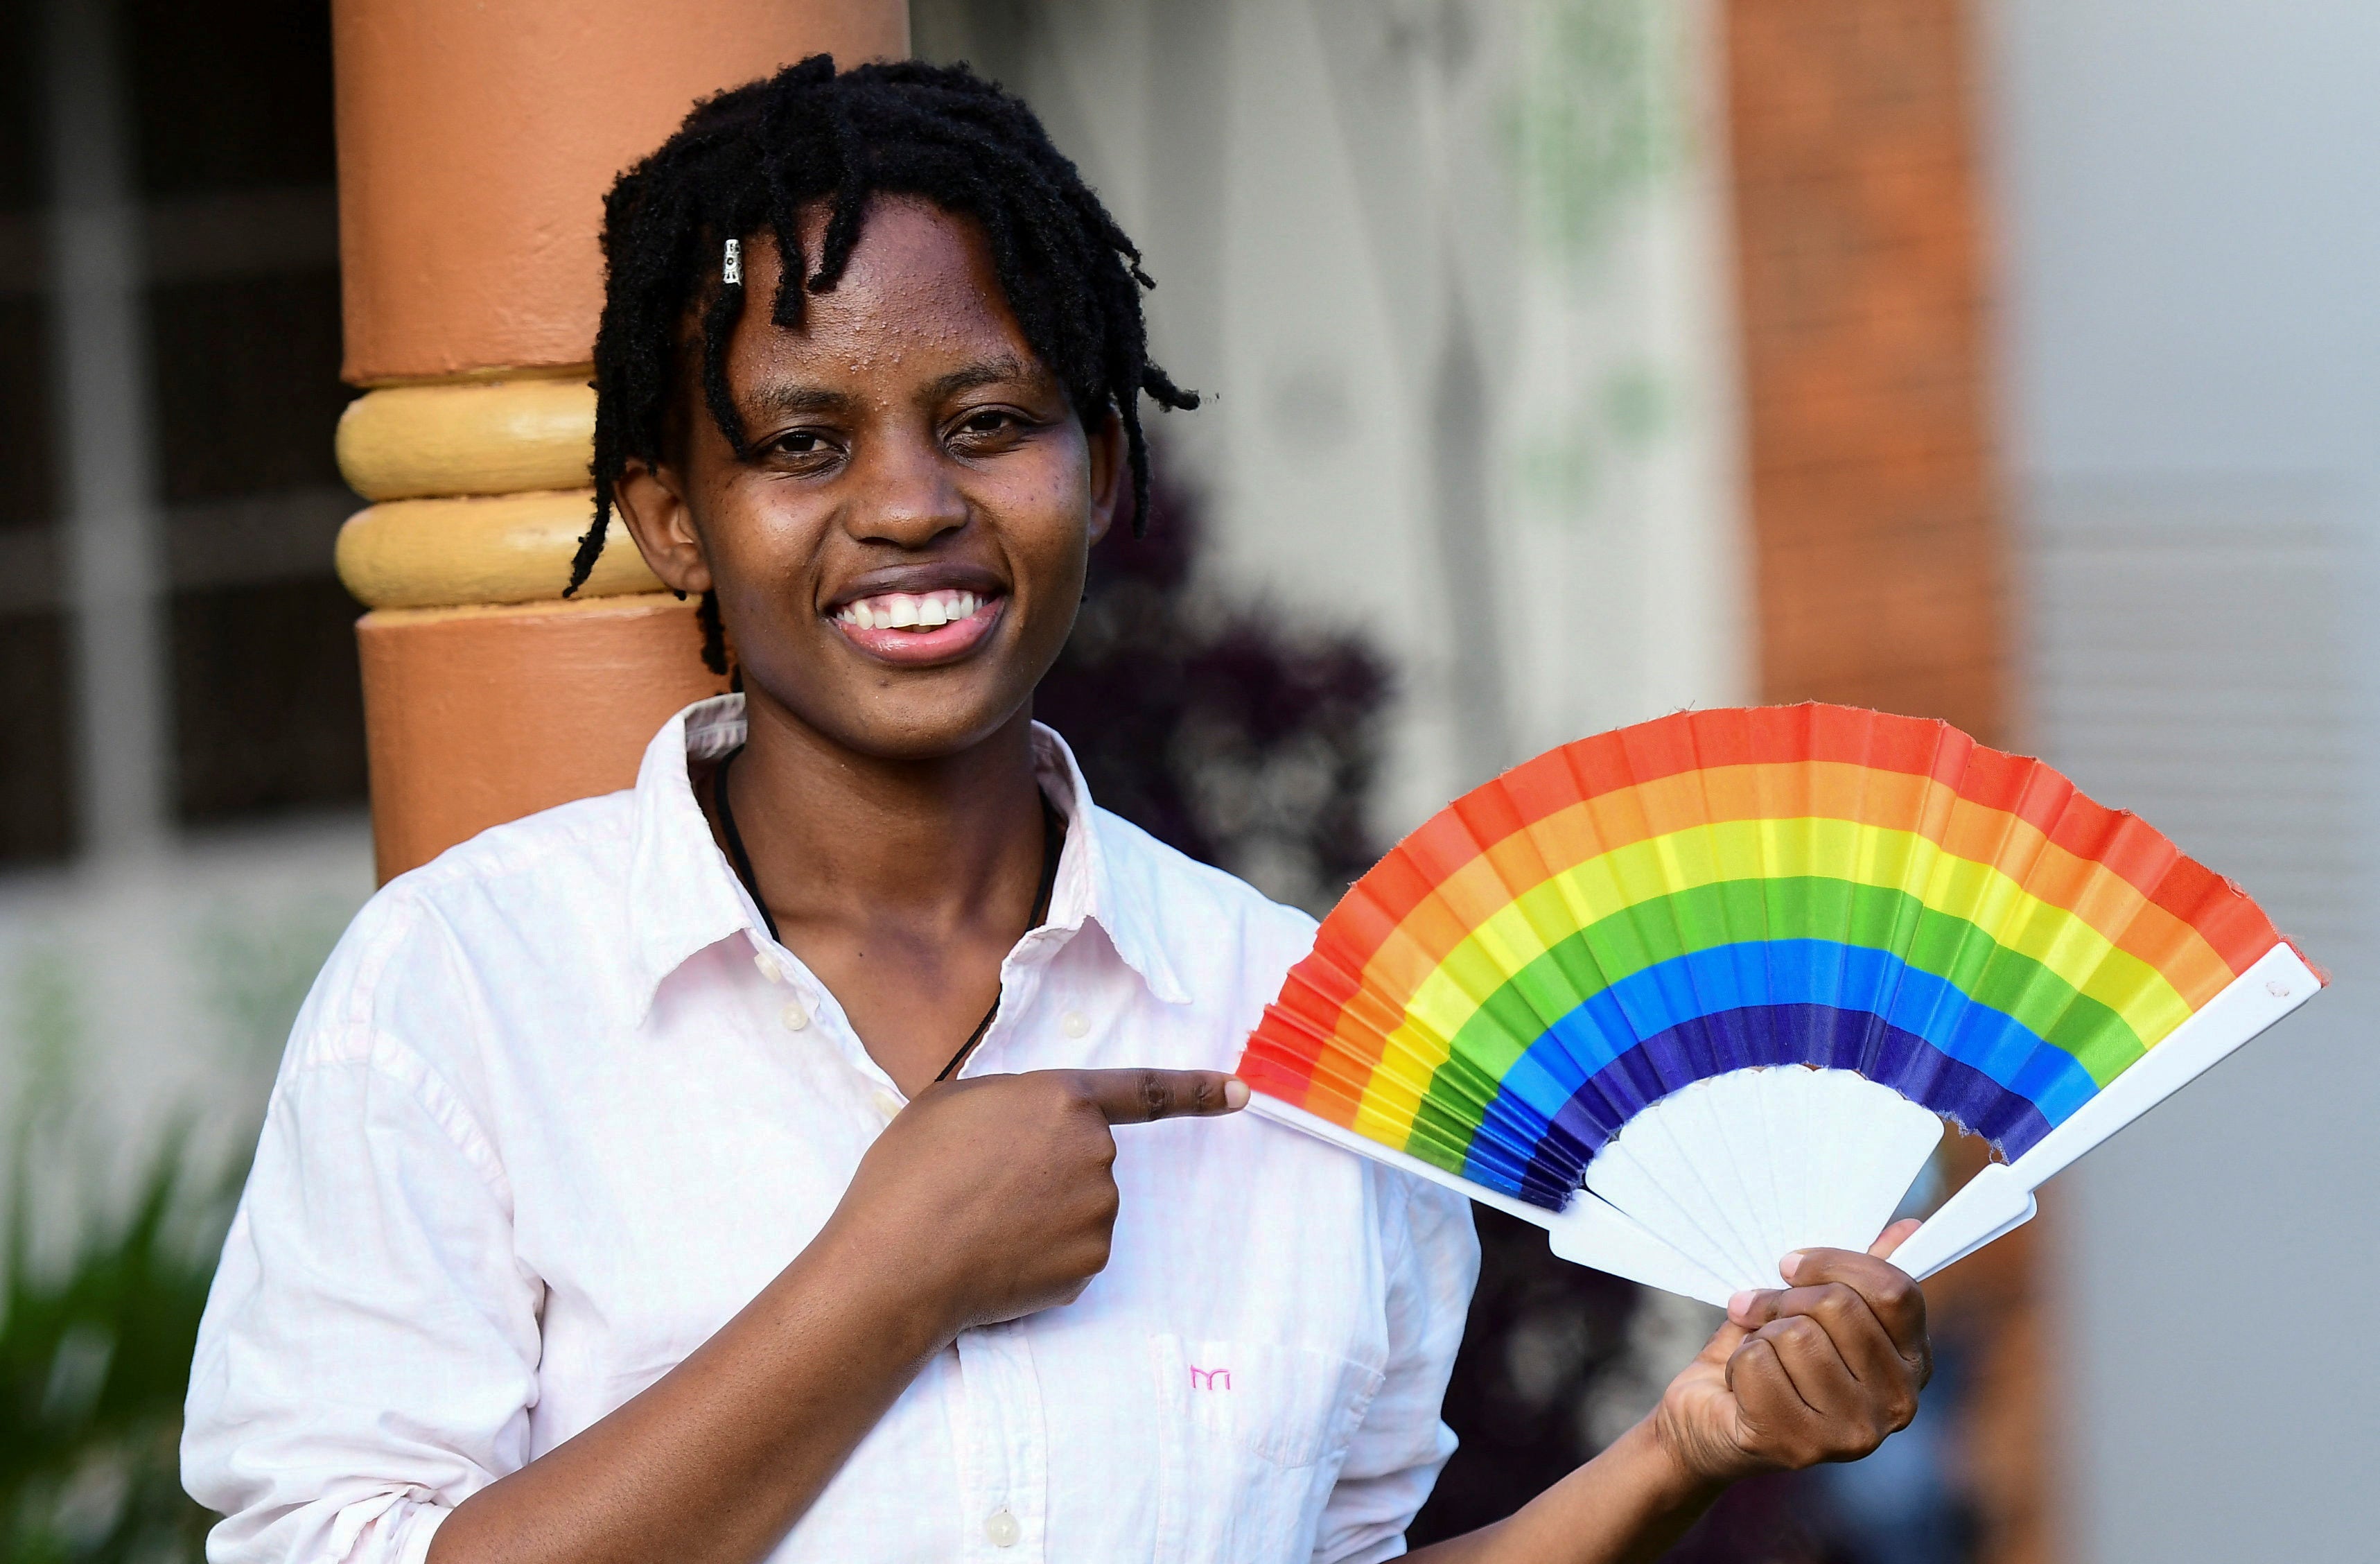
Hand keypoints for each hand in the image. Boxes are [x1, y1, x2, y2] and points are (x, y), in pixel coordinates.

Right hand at [822, 1068, 1246, 1336]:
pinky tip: (996, 1256)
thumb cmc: (910, 1174)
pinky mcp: (1091, 1265)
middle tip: (981, 1185)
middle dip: (1046, 1169)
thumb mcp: (951, 1102)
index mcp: (1062, 1098)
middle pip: (1087, 1156)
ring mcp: (1099, 1212)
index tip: (1240, 1091)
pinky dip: (1043, 1256)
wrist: (897, 1263)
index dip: (1197, 1090)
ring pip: (1081, 1205)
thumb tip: (1028, 1125)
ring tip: (980, 1222)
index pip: (1144, 1091)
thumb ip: (1009, 1101)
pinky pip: (1074, 1252)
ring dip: (1043, 1213)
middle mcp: (1096, 1152)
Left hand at [1649, 1219, 1930, 1489]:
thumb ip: (1859, 1276)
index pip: (1895, 1291)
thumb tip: (1907, 1228)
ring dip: (1759, 1335)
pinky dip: (1737, 1364)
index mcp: (1913, 1364)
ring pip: (1796, 1335)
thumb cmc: (1769, 1358)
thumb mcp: (1812, 1309)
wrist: (1708, 1421)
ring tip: (1757, 1355)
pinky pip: (1758, 1363)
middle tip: (1758, 1312)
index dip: (1834, 1264)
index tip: (1788, 1266)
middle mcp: (1896, 1406)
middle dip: (1783, 1299)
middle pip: (1838, 1306)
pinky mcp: (1799, 1446)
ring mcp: (1851, 1433)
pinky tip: (1743, 1388)